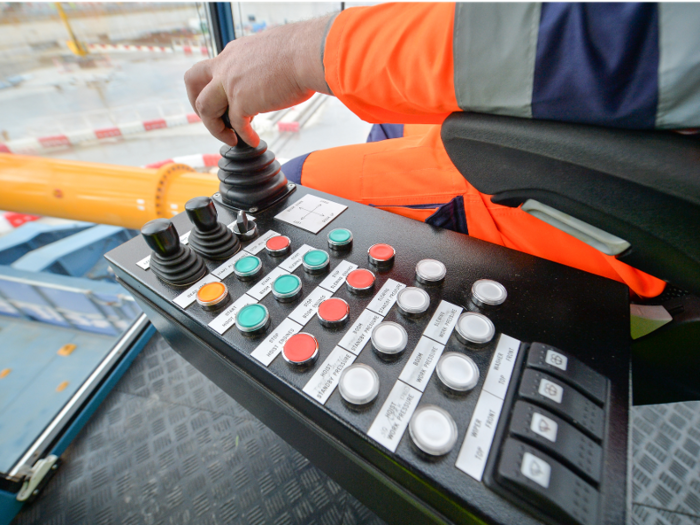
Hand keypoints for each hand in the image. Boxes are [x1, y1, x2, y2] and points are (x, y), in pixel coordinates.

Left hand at [185, 15, 332, 146]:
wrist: (307, 54)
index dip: (212, 86)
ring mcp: (230, 83)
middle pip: (192, 80)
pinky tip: (254, 141)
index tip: (223, 101)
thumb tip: (268, 79)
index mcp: (234, 52)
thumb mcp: (272, 52)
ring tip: (232, 139)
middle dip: (195, 102)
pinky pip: (236, 126)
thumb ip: (261, 65)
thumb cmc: (301, 52)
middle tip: (211, 119)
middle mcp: (226, 65)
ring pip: (205, 108)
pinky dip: (245, 137)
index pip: (212, 68)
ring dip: (215, 128)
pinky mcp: (241, 101)